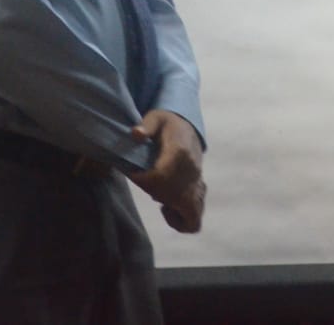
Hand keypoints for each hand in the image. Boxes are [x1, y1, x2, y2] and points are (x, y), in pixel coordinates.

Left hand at [128, 110, 205, 232]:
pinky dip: (182, 216)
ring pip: (193, 211)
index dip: (144, 181)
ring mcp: (197, 181)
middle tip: (149, 187)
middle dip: (158, 198)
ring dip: (175, 214)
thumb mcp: (156, 117)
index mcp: (179, 152)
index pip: (161, 177)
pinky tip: (169, 205)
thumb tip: (136, 134)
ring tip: (162, 202)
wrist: (188, 128)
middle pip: (177, 199)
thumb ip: (146, 125)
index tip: (134, 175)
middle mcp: (192, 170)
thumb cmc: (168, 124)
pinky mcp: (199, 188)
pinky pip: (196, 212)